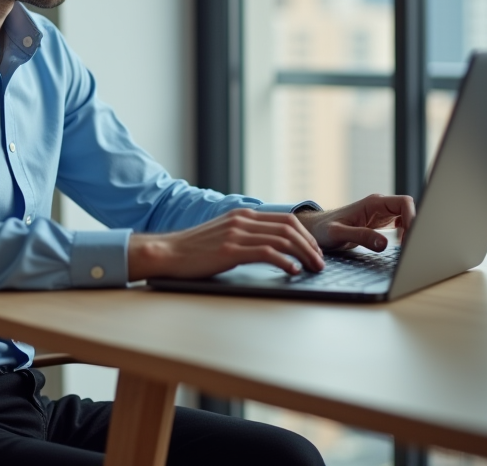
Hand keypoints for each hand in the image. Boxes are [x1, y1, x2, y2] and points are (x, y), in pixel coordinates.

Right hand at [128, 208, 323, 280]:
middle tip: (319, 263)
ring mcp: (236, 234)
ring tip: (311, 269)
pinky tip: (292, 271)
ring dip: (302, 255)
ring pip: (281, 239)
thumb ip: (244, 235)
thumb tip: (269, 247)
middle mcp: (242, 221)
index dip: (305, 236)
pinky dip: (284, 261)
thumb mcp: (222, 235)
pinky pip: (266, 252)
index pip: (285, 219)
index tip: (314, 251)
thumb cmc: (194, 250)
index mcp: (242, 215)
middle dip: (309, 246)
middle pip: (289, 227)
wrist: (167, 253)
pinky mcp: (229, 250)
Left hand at [296, 193, 415, 252]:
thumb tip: (384, 243)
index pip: (404, 203)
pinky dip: (406, 234)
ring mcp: (381, 213)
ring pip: (407, 217)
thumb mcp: (339, 234)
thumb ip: (361, 236)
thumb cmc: (324, 229)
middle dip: (415, 226)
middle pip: (409, 210)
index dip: (413, 218)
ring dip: (412, 230)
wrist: (315, 229)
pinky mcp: (381, 222)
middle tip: (411, 246)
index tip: (411, 238)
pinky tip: (401, 246)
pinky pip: (401, 224)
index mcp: (372, 203)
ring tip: (408, 248)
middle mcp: (379, 206)